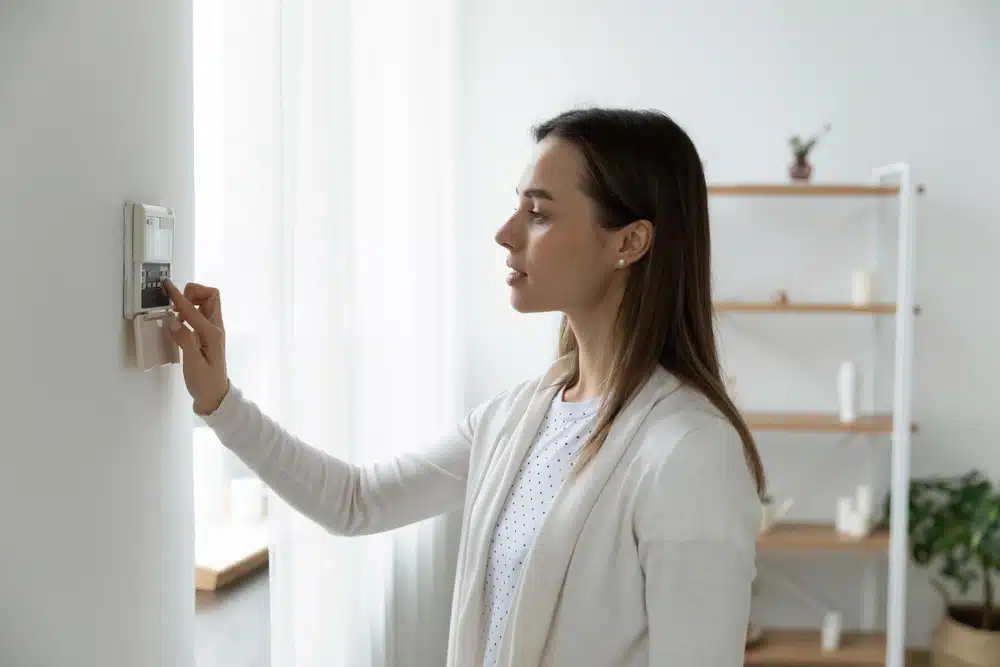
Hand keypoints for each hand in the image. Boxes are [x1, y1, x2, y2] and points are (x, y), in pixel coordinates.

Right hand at [163, 279, 229, 415]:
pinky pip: (200, 314)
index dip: (179, 296)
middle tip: (177, 307)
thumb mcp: (193, 363)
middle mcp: (215, 328)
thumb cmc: (204, 382)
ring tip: (176, 316)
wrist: (214, 396)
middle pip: (210, 296)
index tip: (167, 285)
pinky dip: (189, 311)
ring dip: (191, 302)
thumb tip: (173, 319)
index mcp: (213, 333)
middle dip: (193, 293)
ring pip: (206, 303)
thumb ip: (184, 339)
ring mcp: (212, 330)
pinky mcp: (207, 335)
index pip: (194, 308)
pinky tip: (179, 323)